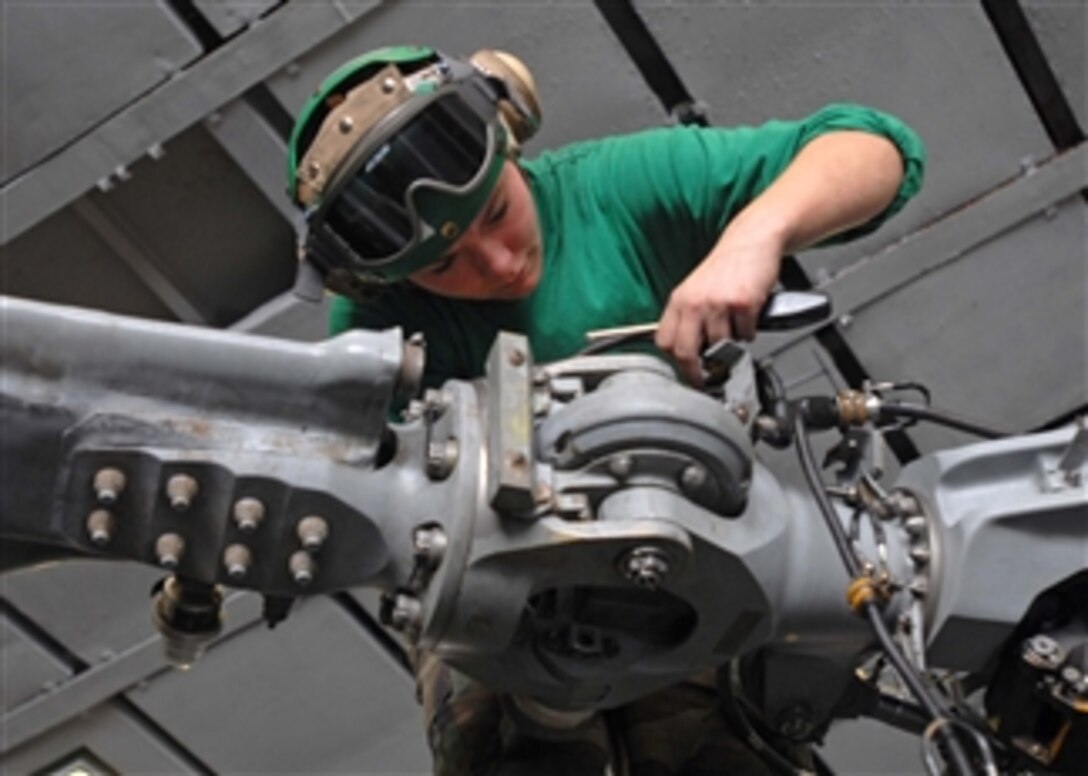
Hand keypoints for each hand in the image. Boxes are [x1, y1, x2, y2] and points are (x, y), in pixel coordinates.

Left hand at [655, 225, 783, 384]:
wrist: (751, 240)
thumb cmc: (725, 267)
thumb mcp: (695, 291)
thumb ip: (687, 319)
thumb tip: (686, 355)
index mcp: (678, 301)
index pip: (665, 342)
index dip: (676, 363)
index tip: (686, 374)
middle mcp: (694, 302)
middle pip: (685, 352)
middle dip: (697, 372)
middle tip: (708, 378)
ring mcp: (717, 303)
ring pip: (720, 346)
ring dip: (731, 345)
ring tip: (734, 328)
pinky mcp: (742, 303)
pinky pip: (746, 334)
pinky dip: (749, 332)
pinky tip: (749, 317)